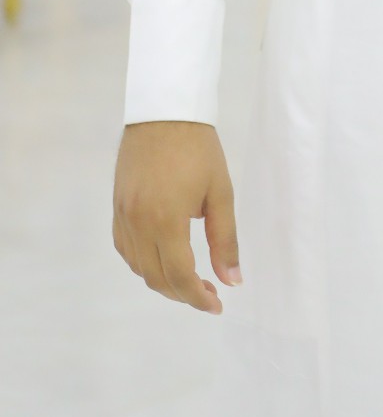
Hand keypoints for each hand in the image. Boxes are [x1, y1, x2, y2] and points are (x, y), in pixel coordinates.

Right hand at [112, 121, 241, 314]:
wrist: (164, 111)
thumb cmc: (199, 148)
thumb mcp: (221, 192)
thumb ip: (225, 239)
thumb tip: (232, 281)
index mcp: (166, 220)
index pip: (179, 276)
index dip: (198, 297)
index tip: (217, 304)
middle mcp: (138, 223)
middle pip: (155, 277)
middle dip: (183, 293)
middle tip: (209, 294)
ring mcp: (122, 215)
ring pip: (137, 267)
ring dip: (162, 281)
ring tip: (190, 279)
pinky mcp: (116, 206)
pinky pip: (125, 248)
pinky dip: (143, 262)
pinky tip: (162, 259)